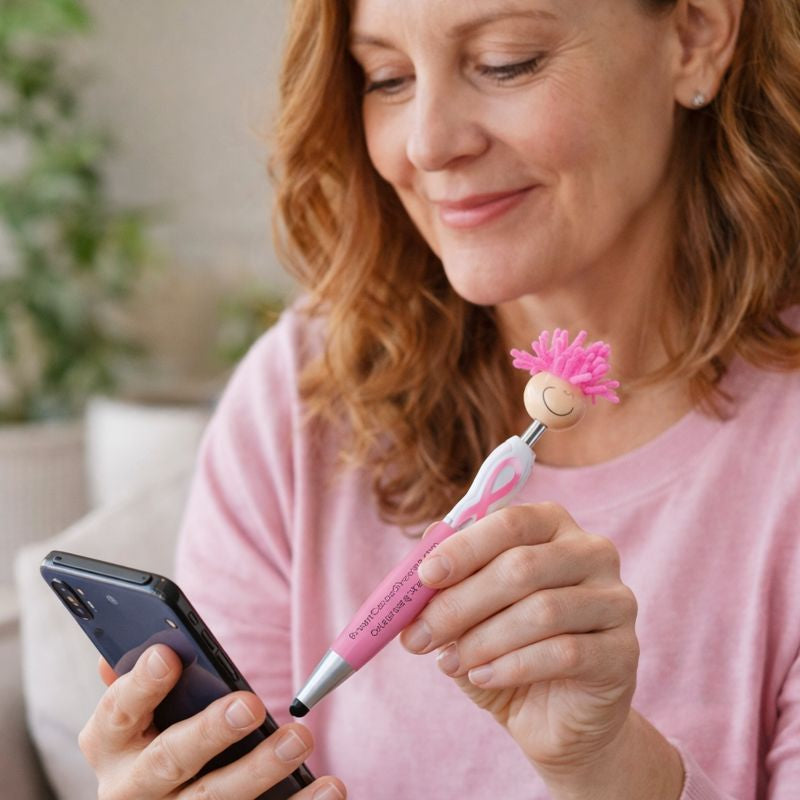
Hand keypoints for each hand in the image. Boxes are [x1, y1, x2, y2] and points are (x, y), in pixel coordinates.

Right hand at [80, 644, 346, 799]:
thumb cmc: (154, 737)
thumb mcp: (136, 713)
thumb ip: (140, 677)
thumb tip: (150, 637)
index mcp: (110, 744)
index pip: (119, 710)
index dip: (141, 684)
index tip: (168, 655)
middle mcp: (131, 788)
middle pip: (170, 760)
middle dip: (210, 732)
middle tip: (251, 705)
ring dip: (262, 769)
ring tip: (301, 738)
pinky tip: (330, 787)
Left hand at [400, 502, 639, 775]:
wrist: (556, 719)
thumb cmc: (506, 649)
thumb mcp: (470, 611)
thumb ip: (451, 581)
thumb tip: (419, 559)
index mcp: (554, 526)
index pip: (510, 522)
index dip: (464, 547)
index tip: (425, 576)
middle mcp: (593, 553)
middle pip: (522, 567)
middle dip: (461, 603)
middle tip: (419, 635)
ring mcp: (616, 600)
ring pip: (541, 611)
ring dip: (483, 639)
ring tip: (449, 662)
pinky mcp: (624, 652)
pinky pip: (564, 653)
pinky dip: (512, 666)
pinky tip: (483, 677)